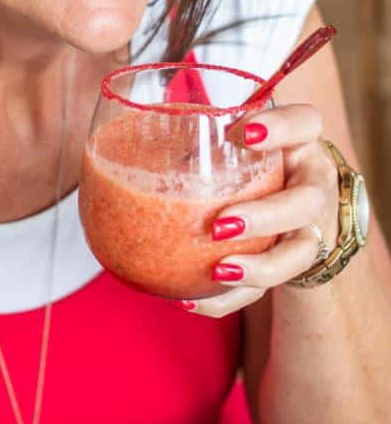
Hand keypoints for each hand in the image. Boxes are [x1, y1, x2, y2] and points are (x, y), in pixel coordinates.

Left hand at [170, 104, 339, 318]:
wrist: (286, 207)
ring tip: (218, 271)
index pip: (305, 123)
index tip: (244, 133)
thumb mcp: (230, 140)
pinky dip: (229, 300)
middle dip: (267, 215)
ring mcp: (310, 226)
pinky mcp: (291, 264)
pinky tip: (192, 301)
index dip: (281, 127)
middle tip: (221, 224)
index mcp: (297, 142)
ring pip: (300, 253)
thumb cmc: (247, 161)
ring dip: (261, 267)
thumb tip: (111, 142)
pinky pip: (268, 290)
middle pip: (307, 200)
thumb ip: (197, 137)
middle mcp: (312, 182)